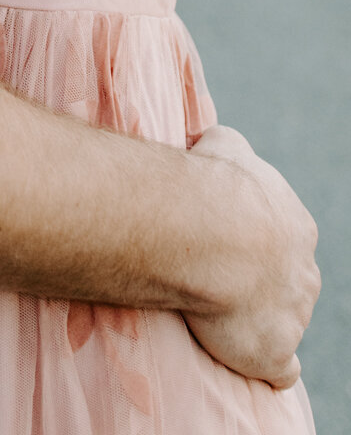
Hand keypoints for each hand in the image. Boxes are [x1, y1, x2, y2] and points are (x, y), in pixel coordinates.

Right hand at [182, 125, 318, 387]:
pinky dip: (270, 369)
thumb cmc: (212, 183)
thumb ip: (230, 150)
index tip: (225, 242)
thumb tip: (220, 147)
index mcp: (297, 226)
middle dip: (264, 283)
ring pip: (286, 323)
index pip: (284, 239)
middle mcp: (305, 272)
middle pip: (291, 282)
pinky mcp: (275, 353)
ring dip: (260, 322)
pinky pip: (282, 370)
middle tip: (220, 278)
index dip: (256, 243)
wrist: (208, 231)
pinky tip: (253, 364)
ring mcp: (296, 315)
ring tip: (218, 315)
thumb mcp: (224, 145)